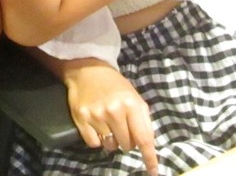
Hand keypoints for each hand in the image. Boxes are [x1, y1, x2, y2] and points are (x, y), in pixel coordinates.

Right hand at [64, 60, 157, 175]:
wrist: (86, 69)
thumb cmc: (114, 85)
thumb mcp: (134, 97)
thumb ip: (143, 120)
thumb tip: (148, 144)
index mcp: (131, 104)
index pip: (143, 138)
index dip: (149, 157)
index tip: (153, 171)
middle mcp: (114, 111)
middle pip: (126, 145)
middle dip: (127, 141)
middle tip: (122, 127)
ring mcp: (96, 115)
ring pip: (110, 146)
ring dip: (112, 141)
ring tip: (108, 125)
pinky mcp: (81, 118)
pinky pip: (94, 143)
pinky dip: (97, 139)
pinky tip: (96, 125)